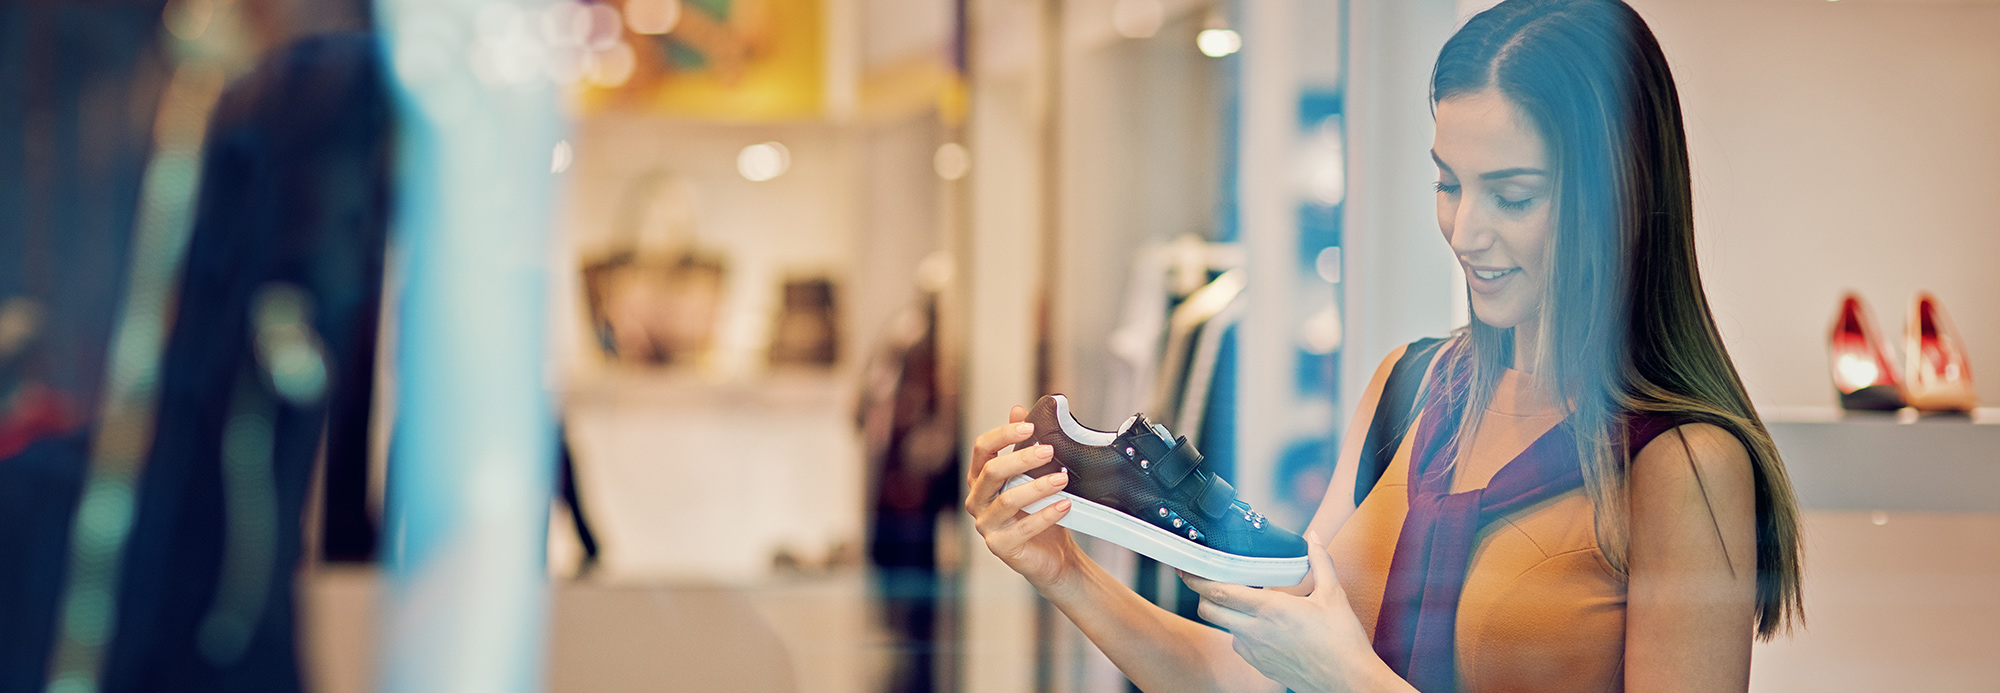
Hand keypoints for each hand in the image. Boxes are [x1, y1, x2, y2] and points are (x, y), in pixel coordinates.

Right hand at [965, 405, 1080, 590]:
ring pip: (1007, 499)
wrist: (1052, 554)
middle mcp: (977, 500)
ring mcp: (985, 525)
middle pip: (992, 472)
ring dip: (1037, 487)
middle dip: (1021, 458)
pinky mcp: (999, 546)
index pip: (982, 449)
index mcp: (981, 478)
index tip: (1030, 426)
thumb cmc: (1039, 510)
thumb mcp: (1032, 474)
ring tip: (1062, 479)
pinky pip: (1022, 528)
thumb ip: (1022, 444)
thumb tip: (1018, 409)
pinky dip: (1045, 515)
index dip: (1003, 434)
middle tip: (1049, 450)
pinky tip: (1064, 505)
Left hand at [1180, 532, 1390, 692]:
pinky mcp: (1259, 666)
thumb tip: (1315, 537)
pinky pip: (1239, 643)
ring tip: (1243, 600)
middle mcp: (1254, 632)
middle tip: (1207, 580)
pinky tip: (1261, 623)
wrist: (1348, 682)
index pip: (1219, 592)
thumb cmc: (1342, 641)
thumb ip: (1320, 562)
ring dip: (1225, 612)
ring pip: (1224, 627)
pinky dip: (1241, 630)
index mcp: (1269, 610)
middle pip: (1208, 611)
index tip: (1186, 568)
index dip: (1197, 579)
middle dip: (1202, 595)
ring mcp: (1254, 652)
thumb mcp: (1333, 595)